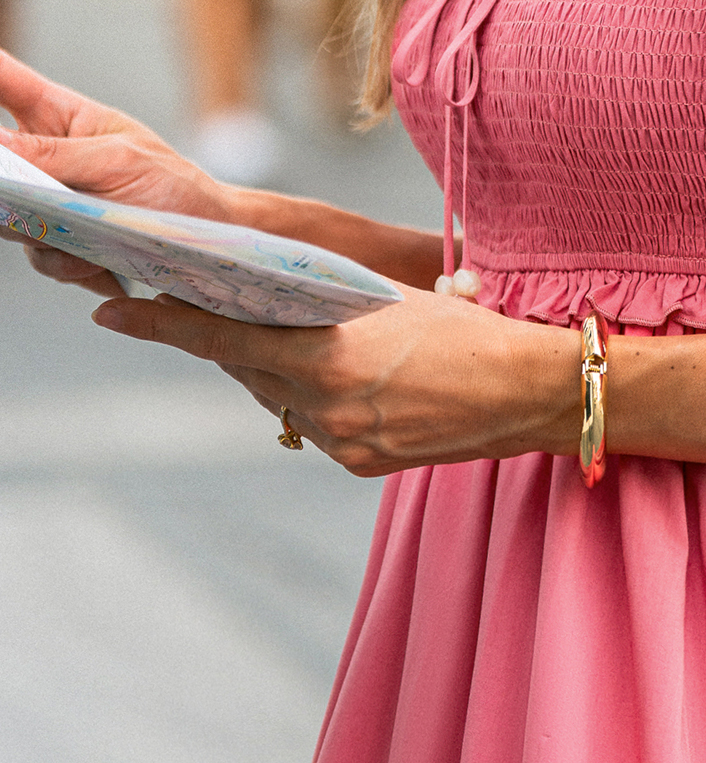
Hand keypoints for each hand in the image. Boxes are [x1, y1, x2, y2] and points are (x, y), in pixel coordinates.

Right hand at [0, 48, 233, 297]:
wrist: (206, 242)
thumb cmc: (172, 185)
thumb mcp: (117, 160)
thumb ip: (54, 155)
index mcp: (61, 118)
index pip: (9, 83)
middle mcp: (46, 159)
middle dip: (8, 179)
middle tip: (20, 186)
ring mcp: (46, 204)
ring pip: (7, 217)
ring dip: (38, 229)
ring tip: (81, 231)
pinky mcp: (56, 244)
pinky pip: (37, 256)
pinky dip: (65, 261)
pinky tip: (95, 259)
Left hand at [89, 286, 576, 475]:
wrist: (533, 390)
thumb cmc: (473, 325)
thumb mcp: (393, 299)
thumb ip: (329, 307)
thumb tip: (274, 301)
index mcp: (329, 355)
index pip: (224, 337)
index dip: (164, 324)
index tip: (114, 311)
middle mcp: (326, 406)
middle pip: (248, 369)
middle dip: (226, 339)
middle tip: (194, 306)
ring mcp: (343, 441)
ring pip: (280, 399)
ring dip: (277, 370)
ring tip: (298, 339)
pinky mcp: (361, 464)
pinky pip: (316, 426)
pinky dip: (316, 401)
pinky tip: (342, 379)